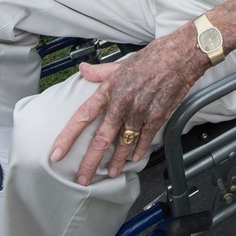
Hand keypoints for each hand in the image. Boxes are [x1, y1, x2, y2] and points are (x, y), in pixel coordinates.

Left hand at [49, 27, 206, 184]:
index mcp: (109, 89)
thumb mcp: (120, 63)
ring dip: (115, 162)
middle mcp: (121, 103)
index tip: (57, 152)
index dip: (68, 136)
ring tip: (109, 172)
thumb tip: (82, 69)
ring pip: (123, 145)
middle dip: (89, 163)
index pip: (82, 116)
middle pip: (101, 139)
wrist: (178, 57)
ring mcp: (139, 112)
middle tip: (81, 179)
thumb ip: (99, 71)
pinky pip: (144, 140)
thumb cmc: (150, 58)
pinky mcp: (156, 117)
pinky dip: (138, 151)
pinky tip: (134, 159)